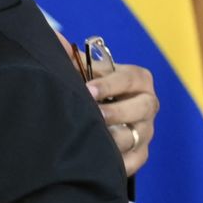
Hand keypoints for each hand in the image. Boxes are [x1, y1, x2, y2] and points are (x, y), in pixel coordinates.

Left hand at [53, 31, 157, 176]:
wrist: (100, 110)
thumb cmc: (92, 85)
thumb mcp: (85, 70)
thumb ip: (72, 57)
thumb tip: (55, 39)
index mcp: (137, 79)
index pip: (129, 79)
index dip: (108, 84)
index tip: (87, 90)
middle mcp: (147, 103)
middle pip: (141, 108)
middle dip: (115, 112)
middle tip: (94, 116)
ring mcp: (146, 129)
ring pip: (134, 137)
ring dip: (112, 139)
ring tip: (91, 138)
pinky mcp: (141, 152)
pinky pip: (134, 160)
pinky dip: (118, 162)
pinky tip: (98, 159)